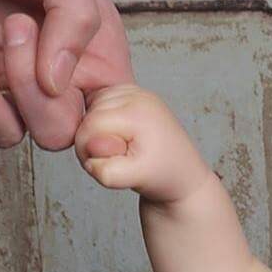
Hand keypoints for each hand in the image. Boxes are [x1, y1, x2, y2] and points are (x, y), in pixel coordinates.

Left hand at [0, 0, 131, 151]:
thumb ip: (74, 16)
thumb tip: (58, 81)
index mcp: (92, 47)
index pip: (111, 113)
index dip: (97, 121)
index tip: (66, 91)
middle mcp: (52, 73)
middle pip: (58, 133)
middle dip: (30, 95)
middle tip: (11, 26)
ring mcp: (4, 81)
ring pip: (8, 137)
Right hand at [72, 83, 213, 206]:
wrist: (183, 174)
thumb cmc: (162, 175)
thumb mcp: (132, 179)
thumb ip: (106, 171)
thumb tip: (90, 156)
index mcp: (139, 112)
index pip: (91, 124)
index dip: (87, 148)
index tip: (102, 164)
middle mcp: (140, 95)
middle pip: (90, 112)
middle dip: (91, 139)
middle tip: (112, 158)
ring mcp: (139, 92)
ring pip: (93, 106)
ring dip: (96, 130)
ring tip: (117, 148)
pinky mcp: (136, 94)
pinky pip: (102, 102)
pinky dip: (103, 120)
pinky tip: (119, 135)